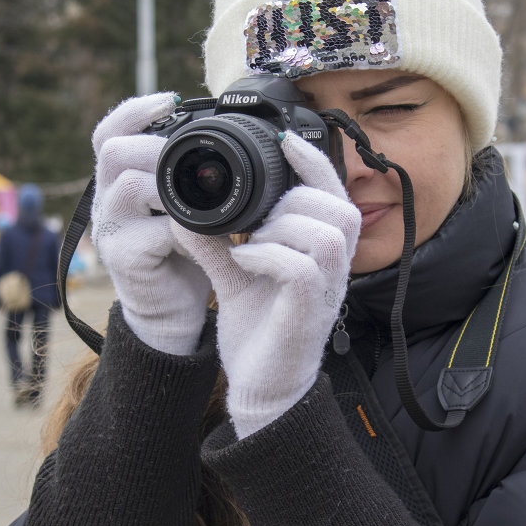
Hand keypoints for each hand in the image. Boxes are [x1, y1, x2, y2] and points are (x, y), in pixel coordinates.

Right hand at [91, 92, 211, 354]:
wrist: (174, 313)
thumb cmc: (185, 256)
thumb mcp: (187, 209)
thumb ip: (190, 179)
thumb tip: (224, 136)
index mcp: (119, 183)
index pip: (109, 133)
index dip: (135, 110)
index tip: (172, 99)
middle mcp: (106, 202)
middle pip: (113, 151)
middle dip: (155, 147)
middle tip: (193, 160)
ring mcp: (110, 231)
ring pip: (128, 185)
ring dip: (170, 185)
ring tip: (202, 197)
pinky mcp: (124, 260)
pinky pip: (152, 231)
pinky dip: (184, 228)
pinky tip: (206, 233)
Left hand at [174, 132, 360, 437]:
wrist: (261, 387)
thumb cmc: (259, 332)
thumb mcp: (235, 274)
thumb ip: (218, 239)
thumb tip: (186, 205)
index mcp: (322, 252)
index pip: (334, 192)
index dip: (313, 160)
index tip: (282, 138)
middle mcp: (334, 268)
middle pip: (339, 205)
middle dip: (292, 200)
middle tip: (255, 222)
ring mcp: (326, 290)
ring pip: (326, 230)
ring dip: (282, 227)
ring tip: (249, 243)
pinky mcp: (309, 312)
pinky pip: (303, 266)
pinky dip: (269, 254)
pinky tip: (243, 261)